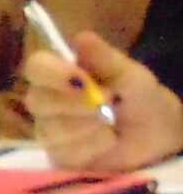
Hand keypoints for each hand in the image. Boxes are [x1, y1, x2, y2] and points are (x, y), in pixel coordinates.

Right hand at [22, 31, 182, 170]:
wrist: (158, 138)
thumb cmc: (140, 100)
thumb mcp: (131, 75)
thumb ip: (106, 59)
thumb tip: (81, 37)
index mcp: (60, 75)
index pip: (36, 67)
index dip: (52, 73)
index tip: (80, 78)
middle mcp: (48, 101)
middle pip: (37, 101)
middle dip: (75, 104)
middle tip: (108, 101)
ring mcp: (50, 130)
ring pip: (52, 129)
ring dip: (89, 125)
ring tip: (112, 123)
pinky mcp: (58, 156)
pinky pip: (65, 152)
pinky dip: (93, 145)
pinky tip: (107, 141)